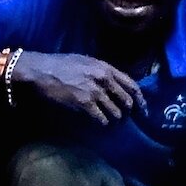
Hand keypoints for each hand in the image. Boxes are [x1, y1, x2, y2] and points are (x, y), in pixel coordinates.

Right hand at [15, 50, 142, 124]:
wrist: (42, 70)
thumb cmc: (61, 65)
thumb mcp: (86, 61)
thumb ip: (102, 71)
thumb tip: (114, 84)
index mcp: (105, 67)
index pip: (132, 85)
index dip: (141, 100)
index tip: (143, 110)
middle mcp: (103, 78)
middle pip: (126, 101)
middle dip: (128, 112)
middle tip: (124, 119)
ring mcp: (95, 91)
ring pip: (116, 113)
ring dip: (114, 119)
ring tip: (109, 121)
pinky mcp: (85, 103)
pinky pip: (102, 119)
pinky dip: (102, 123)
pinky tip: (99, 123)